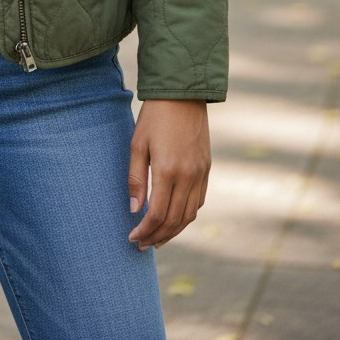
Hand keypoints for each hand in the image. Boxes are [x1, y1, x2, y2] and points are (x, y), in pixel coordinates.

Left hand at [128, 99, 210, 250]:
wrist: (183, 95)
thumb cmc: (154, 117)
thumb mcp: (137, 144)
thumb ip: (136, 179)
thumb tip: (134, 210)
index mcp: (168, 170)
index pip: (157, 214)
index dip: (144, 230)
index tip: (132, 238)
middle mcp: (188, 176)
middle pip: (175, 220)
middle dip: (157, 236)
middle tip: (142, 245)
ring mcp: (200, 173)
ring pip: (189, 215)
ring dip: (173, 231)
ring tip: (157, 238)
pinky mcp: (207, 168)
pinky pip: (199, 201)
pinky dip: (186, 215)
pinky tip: (174, 219)